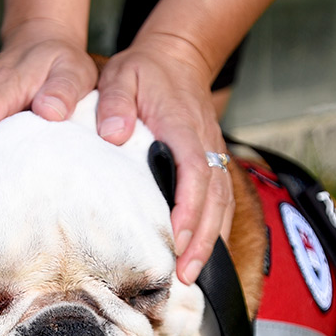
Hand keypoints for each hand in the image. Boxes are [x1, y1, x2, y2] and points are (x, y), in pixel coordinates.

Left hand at [95, 36, 233, 284]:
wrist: (178, 58)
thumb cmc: (144, 72)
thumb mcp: (121, 76)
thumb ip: (115, 103)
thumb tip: (113, 134)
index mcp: (182, 125)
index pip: (194, 169)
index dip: (189, 206)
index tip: (176, 237)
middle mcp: (206, 143)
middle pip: (214, 197)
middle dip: (202, 239)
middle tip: (185, 275)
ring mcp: (215, 153)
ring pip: (222, 203)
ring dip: (210, 241)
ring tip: (192, 276)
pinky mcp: (215, 163)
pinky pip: (222, 201)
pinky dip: (216, 230)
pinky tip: (202, 256)